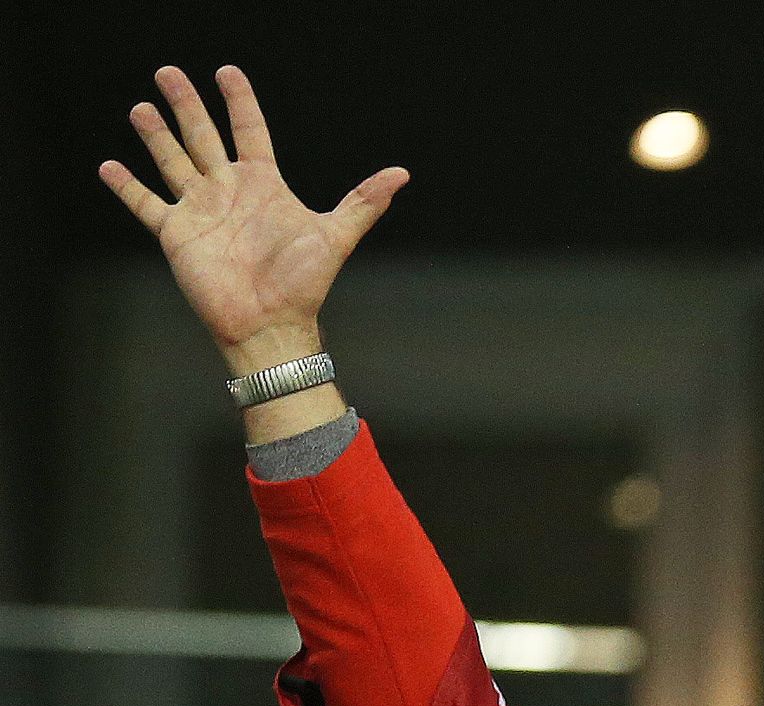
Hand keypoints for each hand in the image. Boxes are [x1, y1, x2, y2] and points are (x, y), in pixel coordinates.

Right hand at [97, 65, 404, 373]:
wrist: (271, 324)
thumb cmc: (304, 283)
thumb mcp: (336, 235)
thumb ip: (363, 202)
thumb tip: (401, 174)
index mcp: (263, 184)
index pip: (249, 130)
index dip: (240, 101)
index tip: (227, 72)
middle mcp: (228, 190)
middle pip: (203, 136)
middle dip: (186, 104)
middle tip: (168, 72)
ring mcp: (200, 210)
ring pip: (172, 161)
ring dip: (156, 135)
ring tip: (142, 107)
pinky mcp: (176, 233)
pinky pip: (145, 203)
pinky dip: (126, 186)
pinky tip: (110, 165)